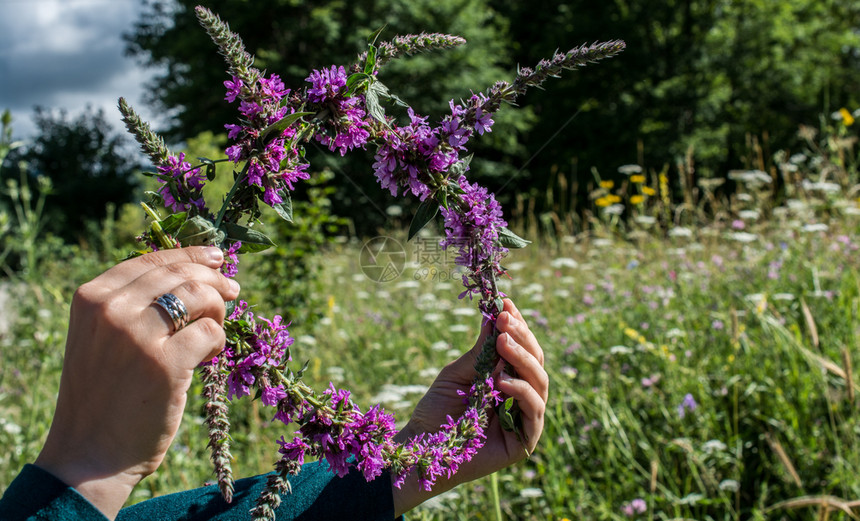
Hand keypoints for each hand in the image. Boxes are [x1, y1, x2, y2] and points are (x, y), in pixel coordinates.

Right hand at [34, 247, 239, 519]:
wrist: (89, 455)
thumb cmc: (104, 396)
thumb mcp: (102, 339)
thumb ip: (132, 306)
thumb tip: (192, 274)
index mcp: (92, 298)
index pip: (151, 260)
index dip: (189, 255)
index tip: (215, 258)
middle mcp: (111, 310)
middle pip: (180, 273)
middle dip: (214, 278)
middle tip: (234, 290)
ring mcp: (137, 335)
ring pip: (199, 296)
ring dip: (219, 309)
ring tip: (217, 328)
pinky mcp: (165, 363)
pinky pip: (210, 332)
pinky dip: (217, 342)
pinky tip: (210, 357)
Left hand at [392, 299, 547, 514]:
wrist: (420, 449)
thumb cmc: (436, 413)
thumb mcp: (458, 373)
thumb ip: (480, 350)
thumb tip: (494, 316)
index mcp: (507, 380)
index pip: (522, 349)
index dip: (517, 325)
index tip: (504, 302)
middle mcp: (521, 398)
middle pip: (535, 362)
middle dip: (522, 336)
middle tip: (504, 318)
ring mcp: (525, 420)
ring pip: (539, 382)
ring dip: (522, 358)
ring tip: (502, 343)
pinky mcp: (524, 441)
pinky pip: (533, 411)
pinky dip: (520, 392)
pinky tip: (500, 380)